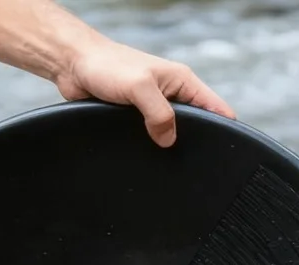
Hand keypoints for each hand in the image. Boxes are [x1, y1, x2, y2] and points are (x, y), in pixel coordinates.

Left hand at [55, 40, 235, 147]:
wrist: (73, 66)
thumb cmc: (106, 65)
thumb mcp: (139, 87)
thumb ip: (158, 114)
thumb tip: (168, 141)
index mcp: (181, 82)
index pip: (213, 107)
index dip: (223, 126)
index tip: (224, 150)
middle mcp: (170, 96)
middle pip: (193, 126)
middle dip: (193, 143)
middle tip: (192, 165)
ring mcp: (152, 109)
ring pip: (168, 135)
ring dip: (166, 147)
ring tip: (169, 166)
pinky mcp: (134, 121)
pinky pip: (147, 139)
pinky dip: (147, 148)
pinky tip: (145, 159)